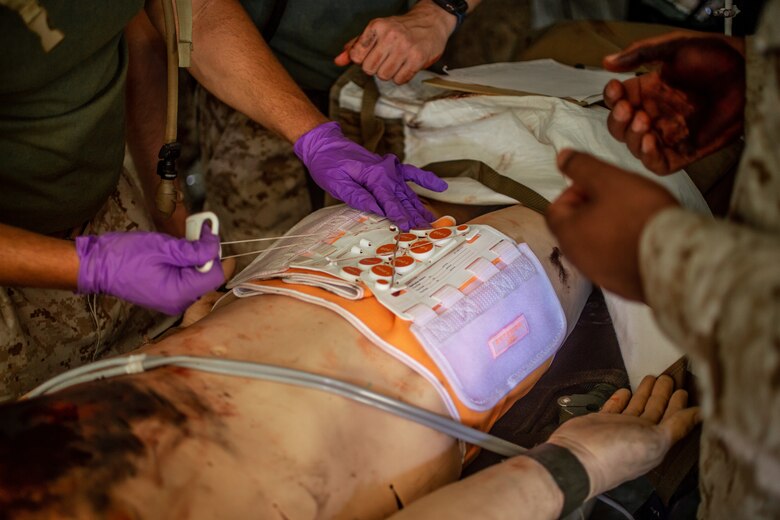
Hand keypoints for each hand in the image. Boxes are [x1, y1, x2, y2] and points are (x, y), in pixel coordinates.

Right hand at [75, 225, 223, 314]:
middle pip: (207, 278)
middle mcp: (178, 302)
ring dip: (194, 259)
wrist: (97, 266)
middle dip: (204, 255)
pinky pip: (185, 281)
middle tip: (195, 233)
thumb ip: (194, 250)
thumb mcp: (164, 247)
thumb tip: (214, 246)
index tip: (208, 235)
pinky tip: (174, 254)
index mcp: (179, 293)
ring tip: (180, 243)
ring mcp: (172, 301)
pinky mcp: (166, 296)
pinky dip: (184, 266)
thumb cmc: (125, 256)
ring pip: (197, 278)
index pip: (215, 276)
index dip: (214, 254)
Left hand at [294, 122, 447, 229]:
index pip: (390, 202)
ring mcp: (391, 169)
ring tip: (433, 221)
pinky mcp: (390, 168)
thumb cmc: (328, 164)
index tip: (409, 229)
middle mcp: (387, 171)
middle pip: (403, 199)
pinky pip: (412, 174)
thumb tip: (377, 210)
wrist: (326, 145)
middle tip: (427, 231)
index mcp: (374, 176)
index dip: (399, 217)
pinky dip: (426, 180)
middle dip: (415, 217)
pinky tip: (441, 187)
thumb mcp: (337, 183)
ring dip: (420, 207)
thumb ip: (358, 197)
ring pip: (409, 192)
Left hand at [334, 2, 455, 83]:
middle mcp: (390, 35)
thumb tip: (338, 61)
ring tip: (396, 62)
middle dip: (376, 68)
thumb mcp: (375, 31)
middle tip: (385, 59)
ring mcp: (405, 47)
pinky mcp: (417, 59)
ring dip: (388, 73)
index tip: (371, 55)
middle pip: (369, 69)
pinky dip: (401, 77)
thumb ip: (356, 46)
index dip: (362, 60)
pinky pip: (400, 80)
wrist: (431, 22)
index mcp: (376, 26)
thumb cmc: (400, 28)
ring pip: (384, 76)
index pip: (356, 56)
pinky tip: (405, 66)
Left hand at [545, 150, 678, 300]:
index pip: (555, 209)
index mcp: (567, 234)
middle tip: (619, 196)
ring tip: (634, 215)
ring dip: (608, 228)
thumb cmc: (639, 216)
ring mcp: (600, 276)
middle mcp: (578, 259)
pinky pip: (616, 262)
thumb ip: (581, 167)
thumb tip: (561, 157)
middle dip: (592, 208)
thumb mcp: (608, 180)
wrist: (675, 260)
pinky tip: (644, 238)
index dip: (573, 191)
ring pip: (596, 245)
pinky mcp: (623, 286)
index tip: (598, 184)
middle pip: (575, 228)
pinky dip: (623, 247)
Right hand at [548, 374, 699, 498]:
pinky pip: (614, 406)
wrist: (578, 456)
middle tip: (669, 377)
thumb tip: (700, 415)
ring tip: (651, 377)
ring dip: (644, 393)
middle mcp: (638, 435)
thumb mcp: (655, 441)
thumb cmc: (619, 452)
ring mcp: (619, 427)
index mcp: (655, 443)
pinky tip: (625, 390)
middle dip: (663, 395)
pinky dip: (621, 398)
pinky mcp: (600, 420)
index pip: (672, 421)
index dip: (680, 406)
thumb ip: (677, 426)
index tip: (686, 389)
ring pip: (636, 406)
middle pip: (655, 411)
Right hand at [602, 32, 744, 174]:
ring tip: (643, 122)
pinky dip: (648, 157)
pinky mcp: (681, 152)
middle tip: (628, 110)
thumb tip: (608, 62)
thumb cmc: (714, 60)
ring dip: (632, 137)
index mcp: (645, 92)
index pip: (616, 101)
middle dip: (618, 121)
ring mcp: (666, 134)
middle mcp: (652, 115)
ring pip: (633, 147)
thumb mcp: (673, 48)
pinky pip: (656, 164)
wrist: (744, 75)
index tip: (616, 89)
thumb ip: (639, 54)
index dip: (611, 98)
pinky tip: (650, 142)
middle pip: (619, 128)